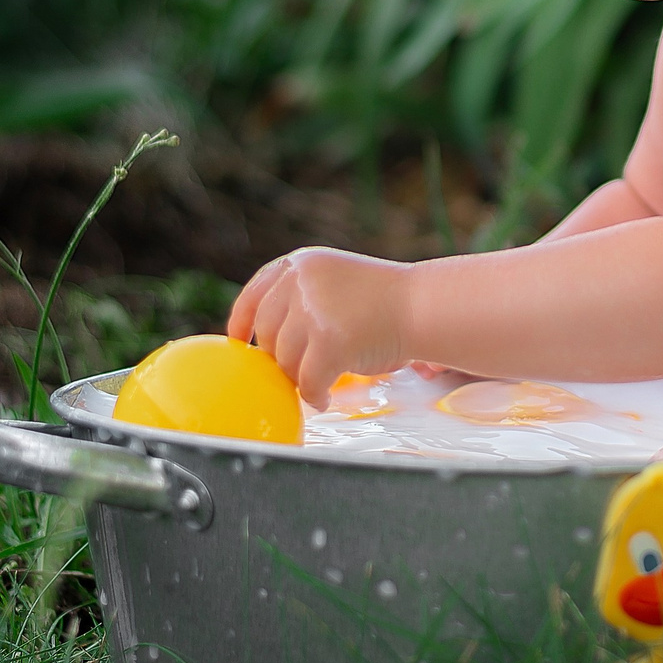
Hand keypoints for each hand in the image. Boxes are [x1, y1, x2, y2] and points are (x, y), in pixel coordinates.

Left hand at [225, 248, 413, 409]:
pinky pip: (307, 382)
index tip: (239, 340)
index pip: (255, 293)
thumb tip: (267, 340)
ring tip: (320, 384)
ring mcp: (313, 311)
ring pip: (286, 362)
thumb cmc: (387, 301)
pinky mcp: (328, 342)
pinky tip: (324, 399)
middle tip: (302, 370)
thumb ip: (302, 298)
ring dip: (299, 379)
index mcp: (301, 264)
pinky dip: (313, 396)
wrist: (424, 306)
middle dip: (281, 358)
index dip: (242, 321)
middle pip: (268, 335)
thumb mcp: (335, 281)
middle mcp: (301, 282)